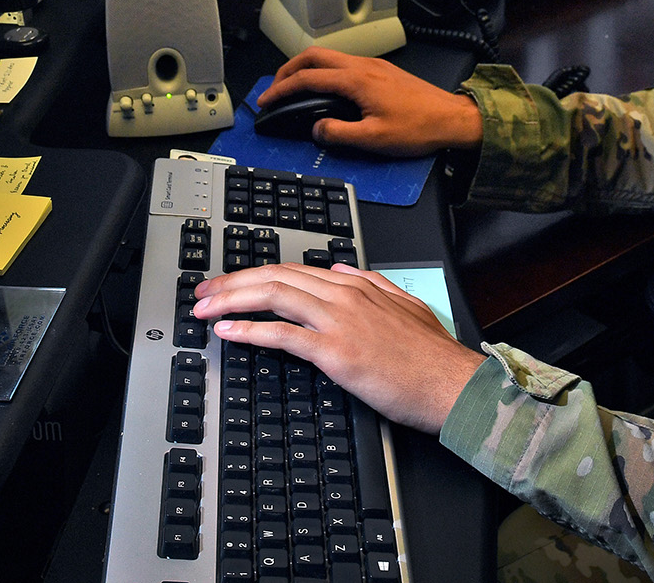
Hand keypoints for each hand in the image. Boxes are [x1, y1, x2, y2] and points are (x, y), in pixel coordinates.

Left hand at [193, 263, 487, 432]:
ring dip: (231, 300)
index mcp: (357, 286)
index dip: (256, 273)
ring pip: (273, 296)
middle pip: (275, 277)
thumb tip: (342, 268)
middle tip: (201, 293)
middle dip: (231, 282)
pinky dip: (250, 330)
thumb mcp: (406, 305)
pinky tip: (227, 333)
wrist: (453, 385)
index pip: (293, 270)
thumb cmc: (432, 357)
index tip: (230, 282)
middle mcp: (344, 295)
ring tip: (203, 309)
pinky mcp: (336, 351)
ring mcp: (339, 321)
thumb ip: (373, 284)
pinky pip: (283, 335)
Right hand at [256, 48, 482, 156]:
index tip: (267, 100)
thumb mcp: (374, 139)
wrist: (452, 118)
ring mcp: (373, 65)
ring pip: (329, 56)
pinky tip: (325, 88)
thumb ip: (339, 134)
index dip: (282, 89)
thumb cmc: (419, 128)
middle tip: (275, 88)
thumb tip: (317, 129)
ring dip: (307, 68)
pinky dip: (324, 71)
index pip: (308, 78)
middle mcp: (363, 66)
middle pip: (314, 56)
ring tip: (295, 87)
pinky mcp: (382, 70)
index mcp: (356, 80)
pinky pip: (344, 63)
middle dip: (288, 70)